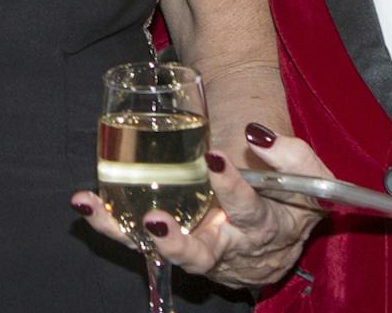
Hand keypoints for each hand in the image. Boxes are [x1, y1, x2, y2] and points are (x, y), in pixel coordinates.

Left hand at [73, 124, 326, 289]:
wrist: (282, 213)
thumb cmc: (289, 185)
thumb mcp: (305, 168)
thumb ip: (290, 154)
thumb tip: (255, 136)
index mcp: (267, 227)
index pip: (251, 210)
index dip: (233, 187)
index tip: (215, 157)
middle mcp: (231, 249)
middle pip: (203, 255)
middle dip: (177, 244)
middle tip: (155, 221)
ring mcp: (202, 253)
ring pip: (164, 252)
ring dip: (128, 232)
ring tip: (97, 209)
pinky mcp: (177, 246)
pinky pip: (142, 242)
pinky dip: (112, 225)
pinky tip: (85, 203)